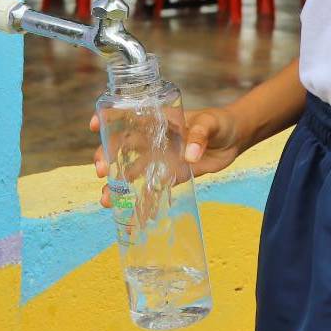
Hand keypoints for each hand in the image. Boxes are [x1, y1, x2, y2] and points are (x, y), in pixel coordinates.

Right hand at [90, 105, 240, 207]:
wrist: (235, 138)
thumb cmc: (220, 122)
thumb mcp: (211, 123)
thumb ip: (200, 135)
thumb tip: (190, 156)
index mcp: (160, 119)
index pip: (130, 115)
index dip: (110, 117)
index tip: (95, 124)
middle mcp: (155, 139)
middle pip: (123, 147)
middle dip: (107, 157)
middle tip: (102, 171)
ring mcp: (161, 158)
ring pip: (132, 171)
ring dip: (117, 184)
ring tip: (106, 199)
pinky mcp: (172, 175)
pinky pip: (152, 189)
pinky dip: (140, 201)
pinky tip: (128, 215)